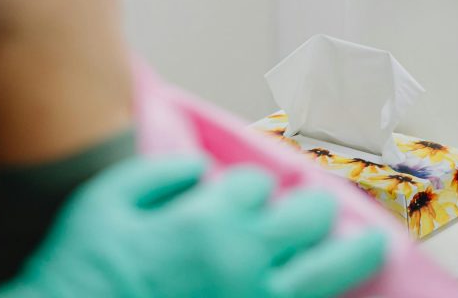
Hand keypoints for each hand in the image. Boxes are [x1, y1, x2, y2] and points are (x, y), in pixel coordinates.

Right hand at [0, 157, 387, 297]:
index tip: (241, 193)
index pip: (256, 184)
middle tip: (321, 201)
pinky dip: (328, 296)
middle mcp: (244, 262)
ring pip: (328, 272)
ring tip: (374, 242)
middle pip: (309, 218)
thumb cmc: (83, 266)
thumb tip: (199, 171)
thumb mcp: (106, 200)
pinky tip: (338, 288)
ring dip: (354, 250)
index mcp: (207, 221)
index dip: (251, 185)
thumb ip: (159, 174)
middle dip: (316, 203)